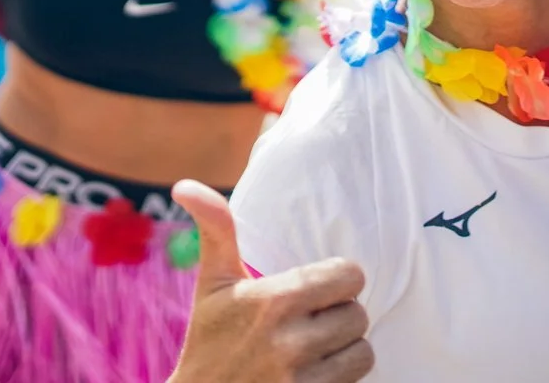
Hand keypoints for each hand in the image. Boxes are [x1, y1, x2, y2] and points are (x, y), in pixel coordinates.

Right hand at [171, 180, 373, 382]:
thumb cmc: (209, 340)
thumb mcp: (212, 285)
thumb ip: (215, 229)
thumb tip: (185, 185)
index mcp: (272, 300)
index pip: (350, 275)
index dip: (338, 280)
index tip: (317, 289)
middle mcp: (290, 340)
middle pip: (358, 313)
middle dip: (339, 315)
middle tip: (312, 320)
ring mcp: (302, 378)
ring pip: (363, 349)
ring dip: (344, 348)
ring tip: (315, 347)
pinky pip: (356, 377)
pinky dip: (342, 374)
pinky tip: (315, 371)